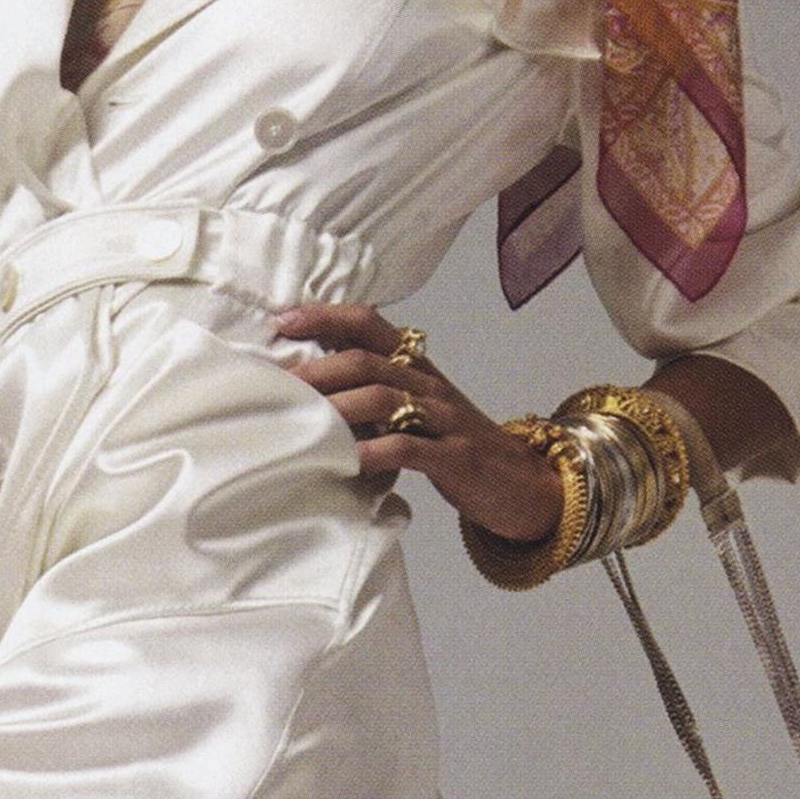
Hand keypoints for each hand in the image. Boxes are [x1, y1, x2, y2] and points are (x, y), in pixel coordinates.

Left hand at [273, 304, 562, 545]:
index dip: (325, 316)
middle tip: (275, 386)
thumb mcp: (415, 411)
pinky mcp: (455, 458)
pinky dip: (373, 452)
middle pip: (366, 360)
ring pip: (383, 398)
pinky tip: (346, 461)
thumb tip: (310, 392)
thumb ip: (373, 395)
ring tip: (299, 421)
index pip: (369, 323)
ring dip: (336, 408)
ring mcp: (444, 419)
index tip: (281, 322)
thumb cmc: (455, 446)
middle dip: (316, 370)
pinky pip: (409, 449)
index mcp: (417, 366)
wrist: (523, 482)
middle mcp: (428, 383)